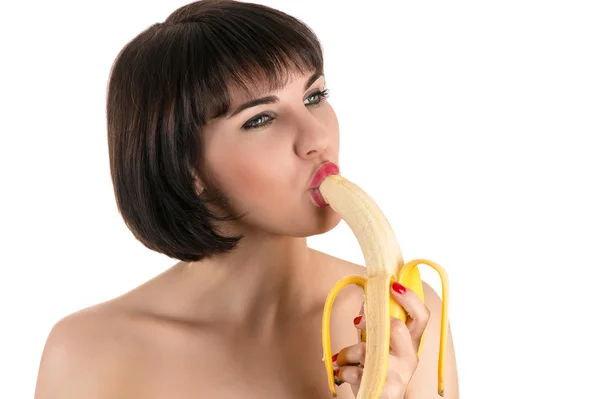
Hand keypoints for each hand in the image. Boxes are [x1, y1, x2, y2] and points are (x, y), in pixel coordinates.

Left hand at [332, 282, 430, 397]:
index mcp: (412, 342)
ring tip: (343, 357)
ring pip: (369, 350)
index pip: (422, 316)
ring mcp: (399, 375)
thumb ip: (375, 320)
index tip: (392, 284)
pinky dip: (343, 370)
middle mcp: (410, 357)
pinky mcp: (384, 390)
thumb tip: (367, 295)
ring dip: (349, 352)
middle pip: (397, 328)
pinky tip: (342, 372)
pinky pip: (355, 372)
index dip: (409, 298)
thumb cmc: (376, 368)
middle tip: (357, 321)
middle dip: (370, 321)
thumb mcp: (377, 341)